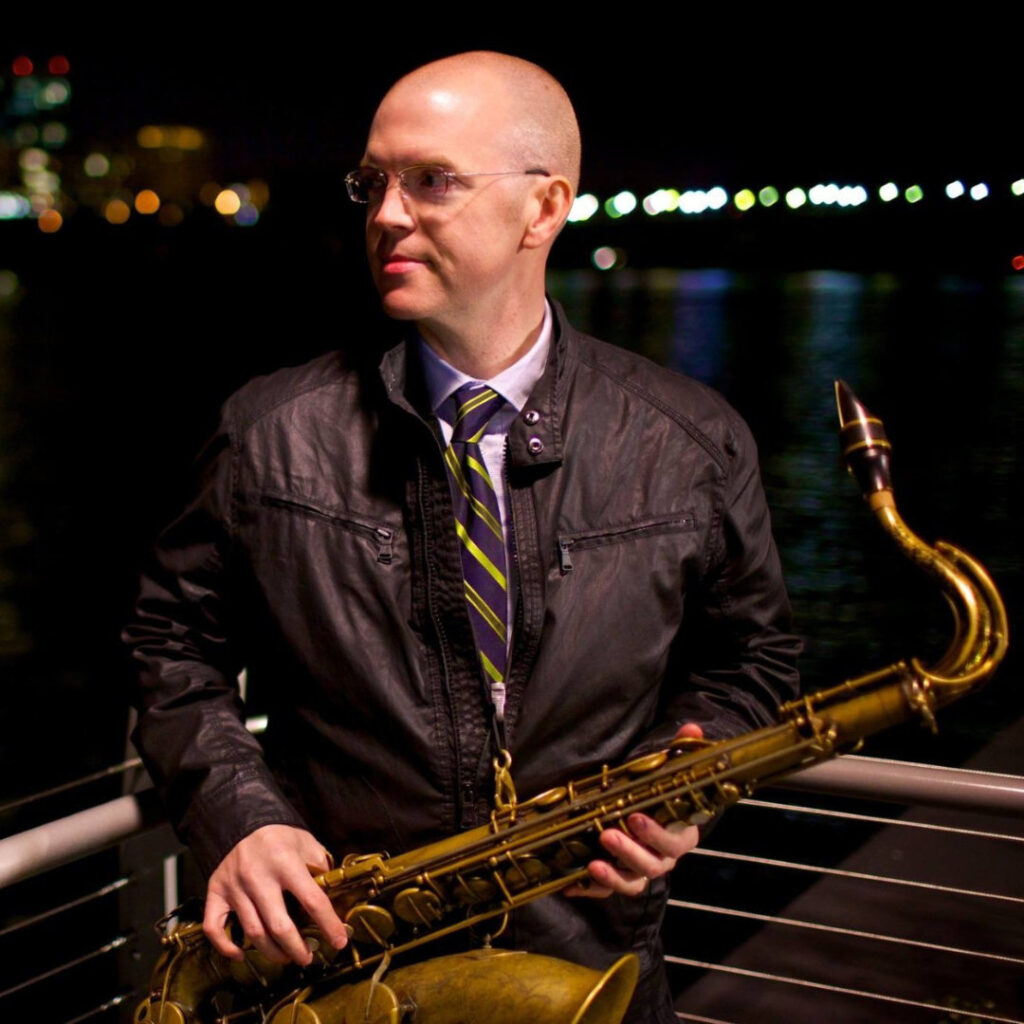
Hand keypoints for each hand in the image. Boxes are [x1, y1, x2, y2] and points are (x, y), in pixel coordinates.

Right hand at [203, 824, 348, 964]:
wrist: (242, 820)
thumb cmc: (279, 836)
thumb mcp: (306, 843)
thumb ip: (320, 868)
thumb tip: (334, 898)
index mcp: (286, 862)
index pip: (312, 900)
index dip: (328, 924)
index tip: (339, 941)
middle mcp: (259, 877)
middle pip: (279, 926)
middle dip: (296, 949)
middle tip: (307, 958)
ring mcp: (234, 887)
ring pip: (252, 933)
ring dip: (271, 953)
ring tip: (285, 957)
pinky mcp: (215, 892)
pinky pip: (214, 928)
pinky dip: (226, 947)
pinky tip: (241, 955)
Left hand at [565, 722, 703, 898]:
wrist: (651, 812)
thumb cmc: (660, 792)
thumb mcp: (668, 770)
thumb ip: (680, 752)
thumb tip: (692, 728)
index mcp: (681, 834)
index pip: (674, 841)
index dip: (656, 833)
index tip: (635, 816)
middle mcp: (664, 858)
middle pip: (653, 866)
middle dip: (629, 852)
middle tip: (606, 834)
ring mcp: (641, 871)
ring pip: (633, 883)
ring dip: (613, 877)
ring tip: (592, 864)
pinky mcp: (619, 878)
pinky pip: (608, 891)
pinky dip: (591, 890)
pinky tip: (571, 885)